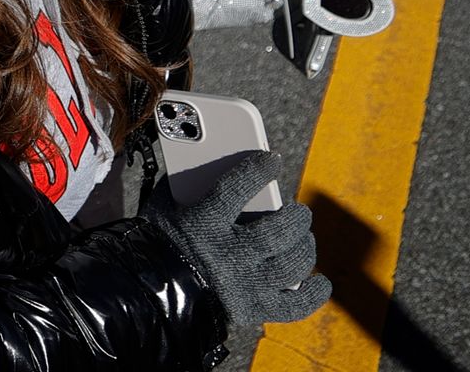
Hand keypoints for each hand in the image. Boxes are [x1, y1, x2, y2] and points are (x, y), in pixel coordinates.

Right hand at [143, 152, 330, 325]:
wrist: (149, 296)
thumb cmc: (157, 245)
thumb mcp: (164, 208)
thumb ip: (185, 185)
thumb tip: (205, 162)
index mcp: (203, 226)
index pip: (237, 189)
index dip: (258, 170)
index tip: (271, 159)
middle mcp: (229, 257)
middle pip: (278, 232)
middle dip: (295, 217)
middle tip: (298, 209)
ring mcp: (244, 286)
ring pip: (291, 264)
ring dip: (304, 247)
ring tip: (302, 236)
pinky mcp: (252, 310)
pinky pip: (294, 306)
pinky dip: (313, 294)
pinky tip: (320, 282)